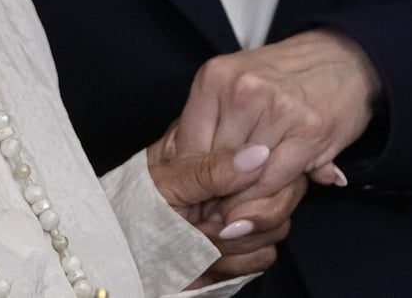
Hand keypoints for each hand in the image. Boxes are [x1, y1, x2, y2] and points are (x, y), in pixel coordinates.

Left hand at [146, 138, 299, 280]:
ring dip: (237, 243)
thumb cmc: (136, 212)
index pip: (265, 153)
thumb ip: (211, 170)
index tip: (227, 202)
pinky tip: (210, 259)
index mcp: (218, 149)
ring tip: (200, 240)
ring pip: (278, 225)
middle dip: (248, 216)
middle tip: (207, 225)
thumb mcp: (167, 183)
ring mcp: (244, 212)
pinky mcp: (246, 246)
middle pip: (283, 189)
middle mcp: (237, 179)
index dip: (257, 180)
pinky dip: (238, 262)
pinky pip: (267, 254)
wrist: (127, 261)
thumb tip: (259, 154)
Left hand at [173, 29, 379, 204]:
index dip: (193, 182)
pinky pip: (275, 181)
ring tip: (243, 204)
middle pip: (215, 166)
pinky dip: (270, 195)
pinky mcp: (309, 131)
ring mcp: (277, 109)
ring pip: (245, 179)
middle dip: (217, 194)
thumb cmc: (281, 78)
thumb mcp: (233, 89)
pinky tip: (269, 192)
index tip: (198, 199)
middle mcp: (242, 90)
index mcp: (214, 78)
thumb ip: (209, 130)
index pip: (188, 150)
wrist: (339, 58)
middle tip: (219, 208)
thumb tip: (184, 186)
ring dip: (243, 199)